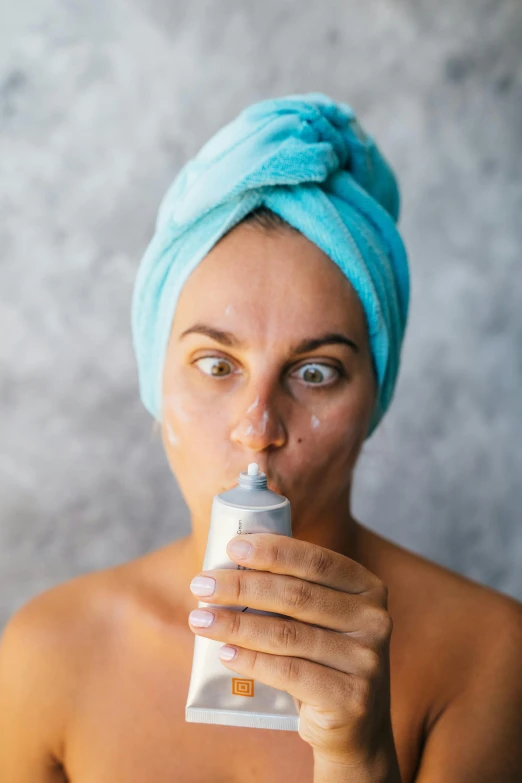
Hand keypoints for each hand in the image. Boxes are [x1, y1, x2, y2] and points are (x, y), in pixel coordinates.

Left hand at [188, 533, 399, 776]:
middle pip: (297, 595)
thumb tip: (229, 566)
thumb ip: (291, 591)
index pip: (316, 561)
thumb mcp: (318, 618)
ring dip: (236, 624)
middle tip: (201, 585)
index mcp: (367, 587)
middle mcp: (374, 619)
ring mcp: (368, 660)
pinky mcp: (352, 698)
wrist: (354, 728)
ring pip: (288, 635)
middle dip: (242, 587)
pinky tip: (224, 653)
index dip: (274, 551)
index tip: (233, 547)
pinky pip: (289, 673)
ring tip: (200, 619)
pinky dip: (251, 661)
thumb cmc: (322, 658)